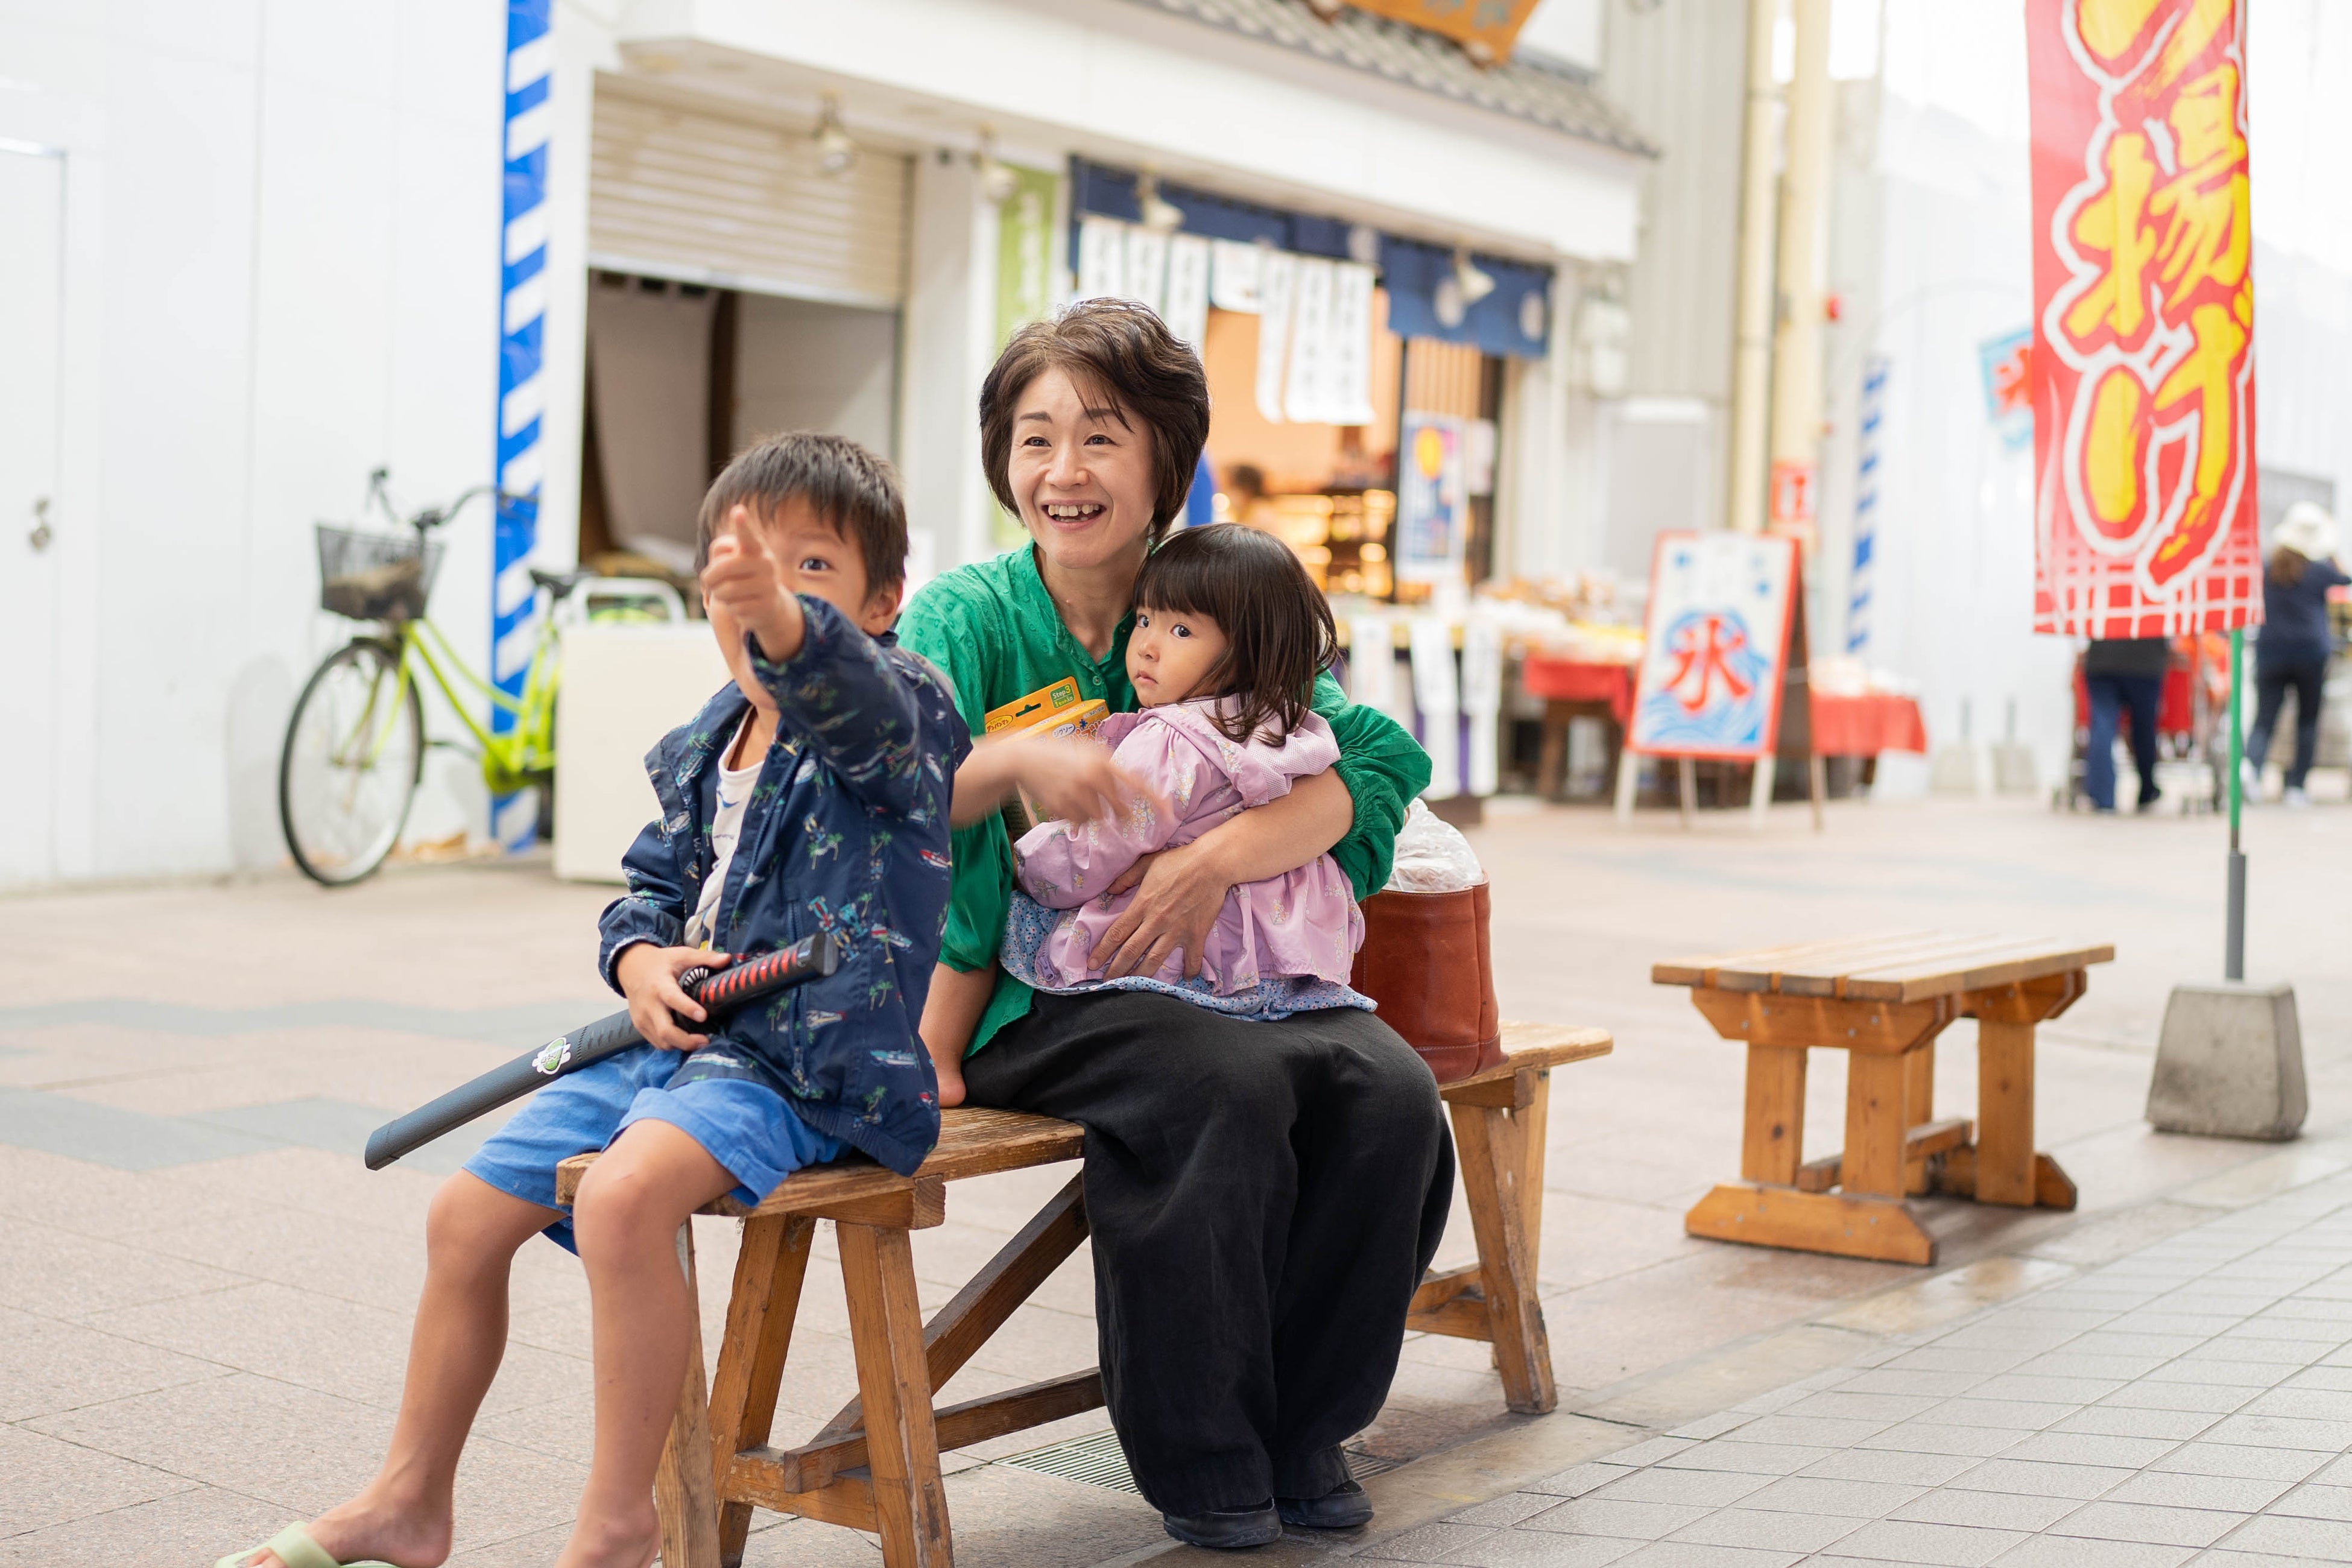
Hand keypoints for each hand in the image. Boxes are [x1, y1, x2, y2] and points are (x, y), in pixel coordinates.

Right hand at [616, 943, 732, 1050]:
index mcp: (660, 986)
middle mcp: (649, 1004)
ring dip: (681, 1045)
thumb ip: (704, 958)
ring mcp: (642, 1018)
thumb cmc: (660, 962)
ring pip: (661, 1041)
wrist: (631, 968)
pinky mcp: (640, 1025)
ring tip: (699, 1041)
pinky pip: (656, 1042)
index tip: (703, 1016)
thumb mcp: (681, 955)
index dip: (688, 1009)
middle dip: (686, 1040)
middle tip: (706, 1040)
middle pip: (665, 1030)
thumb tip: (727, 959)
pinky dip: (671, 1045)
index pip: (673, 999)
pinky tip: (684, 1040)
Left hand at [700, 504, 792, 652]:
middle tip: (709, 581)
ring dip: (720, 595)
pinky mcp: (765, 606)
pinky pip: (733, 608)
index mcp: (756, 548)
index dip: (742, 525)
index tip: (738, 511)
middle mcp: (766, 564)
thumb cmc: (743, 576)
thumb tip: (711, 575)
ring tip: (729, 593)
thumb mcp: (733, 560)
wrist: (769, 605)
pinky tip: (741, 605)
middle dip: (710, 577)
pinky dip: (731, 608)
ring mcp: (768, 585)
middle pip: (724, 568)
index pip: (747, 536)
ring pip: (725, 591)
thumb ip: (720, 554)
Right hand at [1009, 734, 1164, 827]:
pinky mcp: (1062, 808)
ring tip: (1075, 795)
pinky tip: (1063, 800)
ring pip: (1096, 817)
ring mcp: (1077, 795)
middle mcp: (1093, 779)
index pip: (1135, 784)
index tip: (1169, 813)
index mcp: (1102, 761)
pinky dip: (1074, 815)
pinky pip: (1078, 821)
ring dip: (1090, 812)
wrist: (1024, 758)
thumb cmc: (1058, 752)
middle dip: (1119, 814)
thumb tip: (1126, 783)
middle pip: (1117, 810)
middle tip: (1120, 815)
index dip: (1153, 799)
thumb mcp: (1086, 748)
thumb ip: (1105, 763)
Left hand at [1088, 838, 1228, 979]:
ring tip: (1132, 986)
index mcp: (1142, 905)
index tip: (1093, 964)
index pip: (1117, 933)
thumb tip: (1110, 891)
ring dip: (1141, 975)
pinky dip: (1188, 970)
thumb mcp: (1147, 863)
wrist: (1212, 864)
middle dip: (1116, 969)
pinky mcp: (1196, 935)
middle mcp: (1156, 921)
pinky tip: (1185, 977)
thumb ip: (1126, 878)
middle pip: (1131, 951)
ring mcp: (1177, 930)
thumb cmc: (1179, 861)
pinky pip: (1191, 959)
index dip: (1102, 951)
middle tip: (1107, 983)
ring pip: (1155, 960)